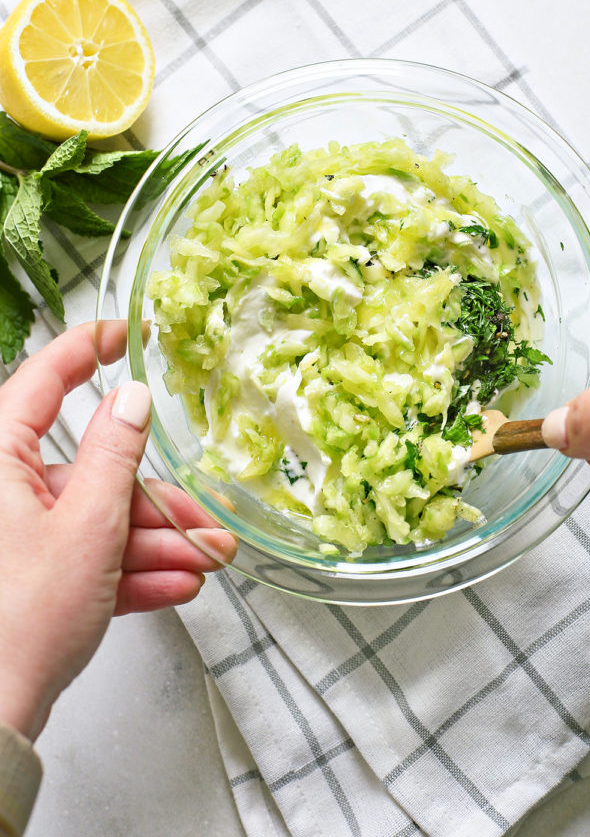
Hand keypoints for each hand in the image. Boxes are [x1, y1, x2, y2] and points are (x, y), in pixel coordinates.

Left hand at [0, 321, 236, 741]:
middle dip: (155, 501)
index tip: (126, 333)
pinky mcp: (28, 574)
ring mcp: (16, 533)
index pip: (44, 379)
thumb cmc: (20, 621)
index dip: (89, 348)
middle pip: (91, 471)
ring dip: (153, 543)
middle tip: (203, 518)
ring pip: (96, 519)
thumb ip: (116, 454)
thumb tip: (131, 398)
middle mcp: (3, 488)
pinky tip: (174, 585)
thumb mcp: (89, 525)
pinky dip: (128, 570)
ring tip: (203, 563)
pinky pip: (86, 557)